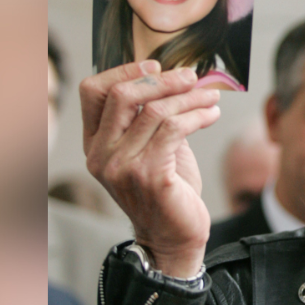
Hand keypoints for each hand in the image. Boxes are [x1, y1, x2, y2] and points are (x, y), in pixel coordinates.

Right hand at [80, 60, 221, 277]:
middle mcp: (101, 155)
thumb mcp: (149, 148)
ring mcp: (122, 166)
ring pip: (155, 111)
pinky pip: (174, 130)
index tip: (156, 65)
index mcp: (94, 144)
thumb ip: (148, 117)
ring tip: (211, 97)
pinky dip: (197, 116)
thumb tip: (171, 77)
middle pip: (122, 94)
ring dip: (189, 98)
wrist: (173, 238)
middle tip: (192, 77)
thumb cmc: (166, 191)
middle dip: (162, 79)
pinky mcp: (149, 175)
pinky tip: (212, 115)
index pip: (92, 91)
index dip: (123, 70)